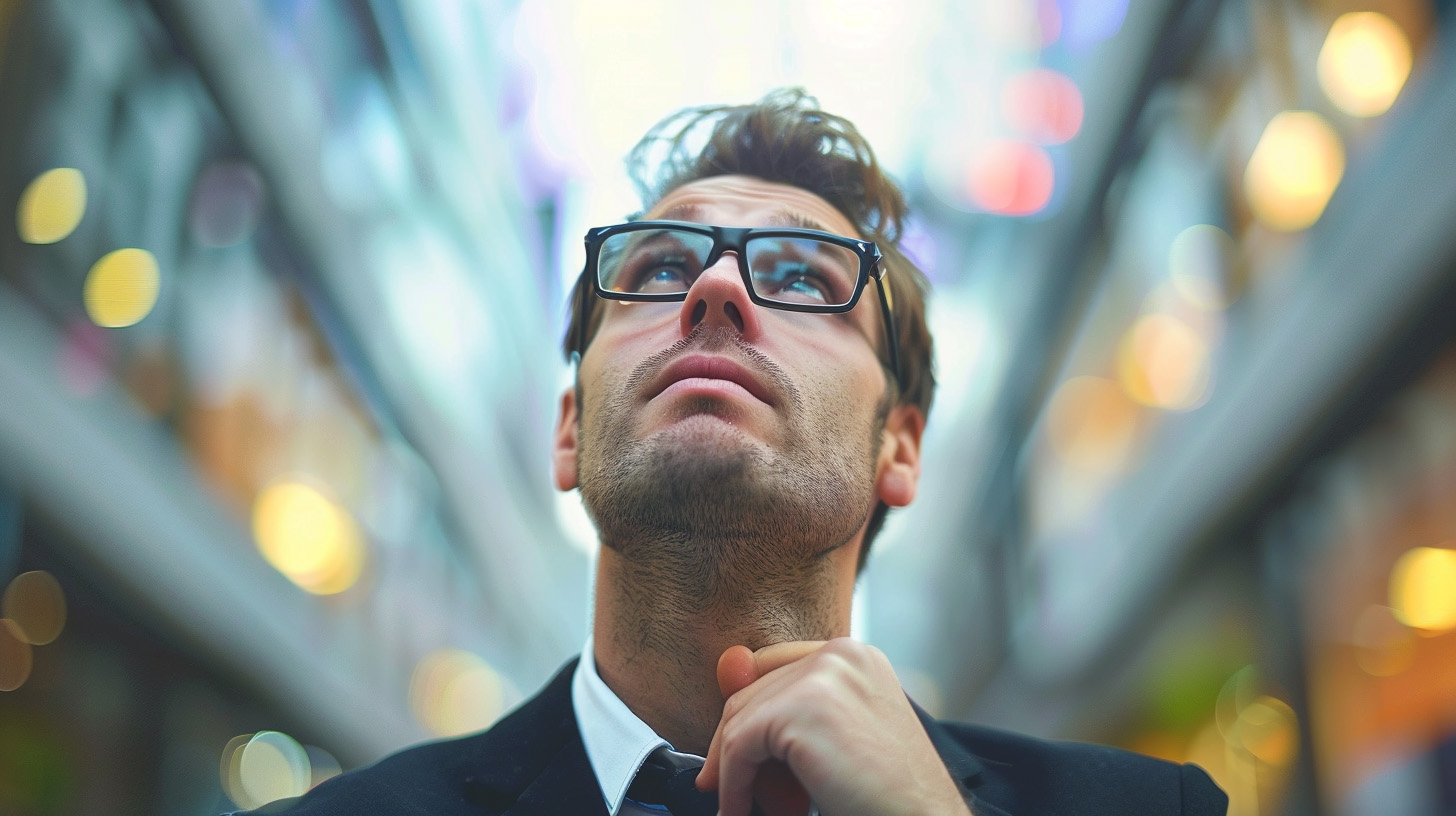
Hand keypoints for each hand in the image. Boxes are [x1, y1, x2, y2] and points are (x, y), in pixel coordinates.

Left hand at [696, 638, 972, 815]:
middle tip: (739, 790)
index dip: (751, 716)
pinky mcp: (804, 708)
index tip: (734, 754)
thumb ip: (790, 704)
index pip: (773, 667)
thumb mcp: (836, 736)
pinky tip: (740, 807)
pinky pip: (740, 745)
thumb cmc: (888, 792)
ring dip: (733, 768)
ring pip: (741, 718)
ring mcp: (824, 676)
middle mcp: (841, 654)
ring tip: (748, 804)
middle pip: (752, 691)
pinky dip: (733, 783)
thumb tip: (727, 664)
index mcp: (855, 656)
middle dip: (737, 746)